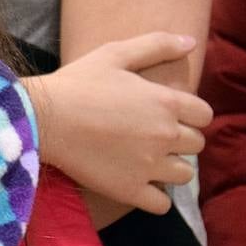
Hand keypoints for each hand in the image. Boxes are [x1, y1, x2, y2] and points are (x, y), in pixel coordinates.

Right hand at [27, 32, 212, 215]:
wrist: (41, 117)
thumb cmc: (76, 83)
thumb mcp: (113, 53)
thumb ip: (155, 45)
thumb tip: (190, 41)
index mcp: (164, 102)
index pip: (203, 115)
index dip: (188, 113)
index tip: (165, 112)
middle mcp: (164, 135)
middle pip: (195, 144)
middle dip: (178, 138)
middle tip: (149, 133)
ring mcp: (149, 166)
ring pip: (183, 175)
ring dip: (169, 166)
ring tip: (143, 157)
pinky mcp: (131, 190)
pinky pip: (162, 204)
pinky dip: (153, 195)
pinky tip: (135, 180)